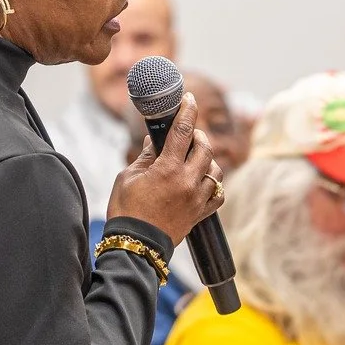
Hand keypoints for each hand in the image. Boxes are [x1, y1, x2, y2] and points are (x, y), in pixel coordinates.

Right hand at [106, 93, 222, 245]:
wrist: (136, 246)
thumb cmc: (126, 210)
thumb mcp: (128, 177)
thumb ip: (145, 157)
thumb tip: (155, 141)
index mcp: (168, 169)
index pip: (183, 131)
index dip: (187, 110)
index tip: (189, 98)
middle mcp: (188, 182)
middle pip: (205, 148)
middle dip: (198, 135)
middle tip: (189, 134)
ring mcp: (197, 199)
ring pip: (215, 170)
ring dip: (207, 160)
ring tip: (195, 159)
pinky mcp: (200, 214)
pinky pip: (218, 194)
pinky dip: (214, 185)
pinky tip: (204, 182)